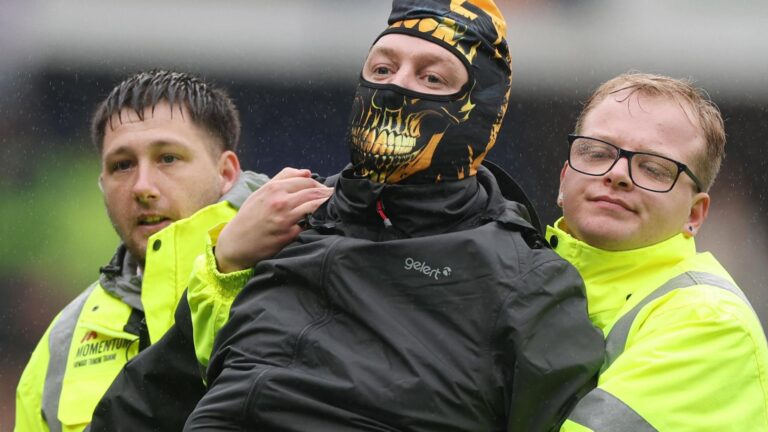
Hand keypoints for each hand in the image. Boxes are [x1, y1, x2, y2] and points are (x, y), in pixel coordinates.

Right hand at [215, 167, 332, 272]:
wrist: (236, 243)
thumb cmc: (249, 217)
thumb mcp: (261, 193)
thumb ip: (283, 178)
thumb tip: (307, 172)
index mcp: (273, 188)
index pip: (306, 180)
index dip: (319, 184)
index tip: (326, 189)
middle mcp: (280, 201)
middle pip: (313, 192)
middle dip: (326, 193)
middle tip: (333, 197)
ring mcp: (285, 219)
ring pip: (314, 207)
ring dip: (325, 206)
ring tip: (332, 207)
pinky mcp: (289, 235)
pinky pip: (308, 225)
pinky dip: (315, 222)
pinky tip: (320, 222)